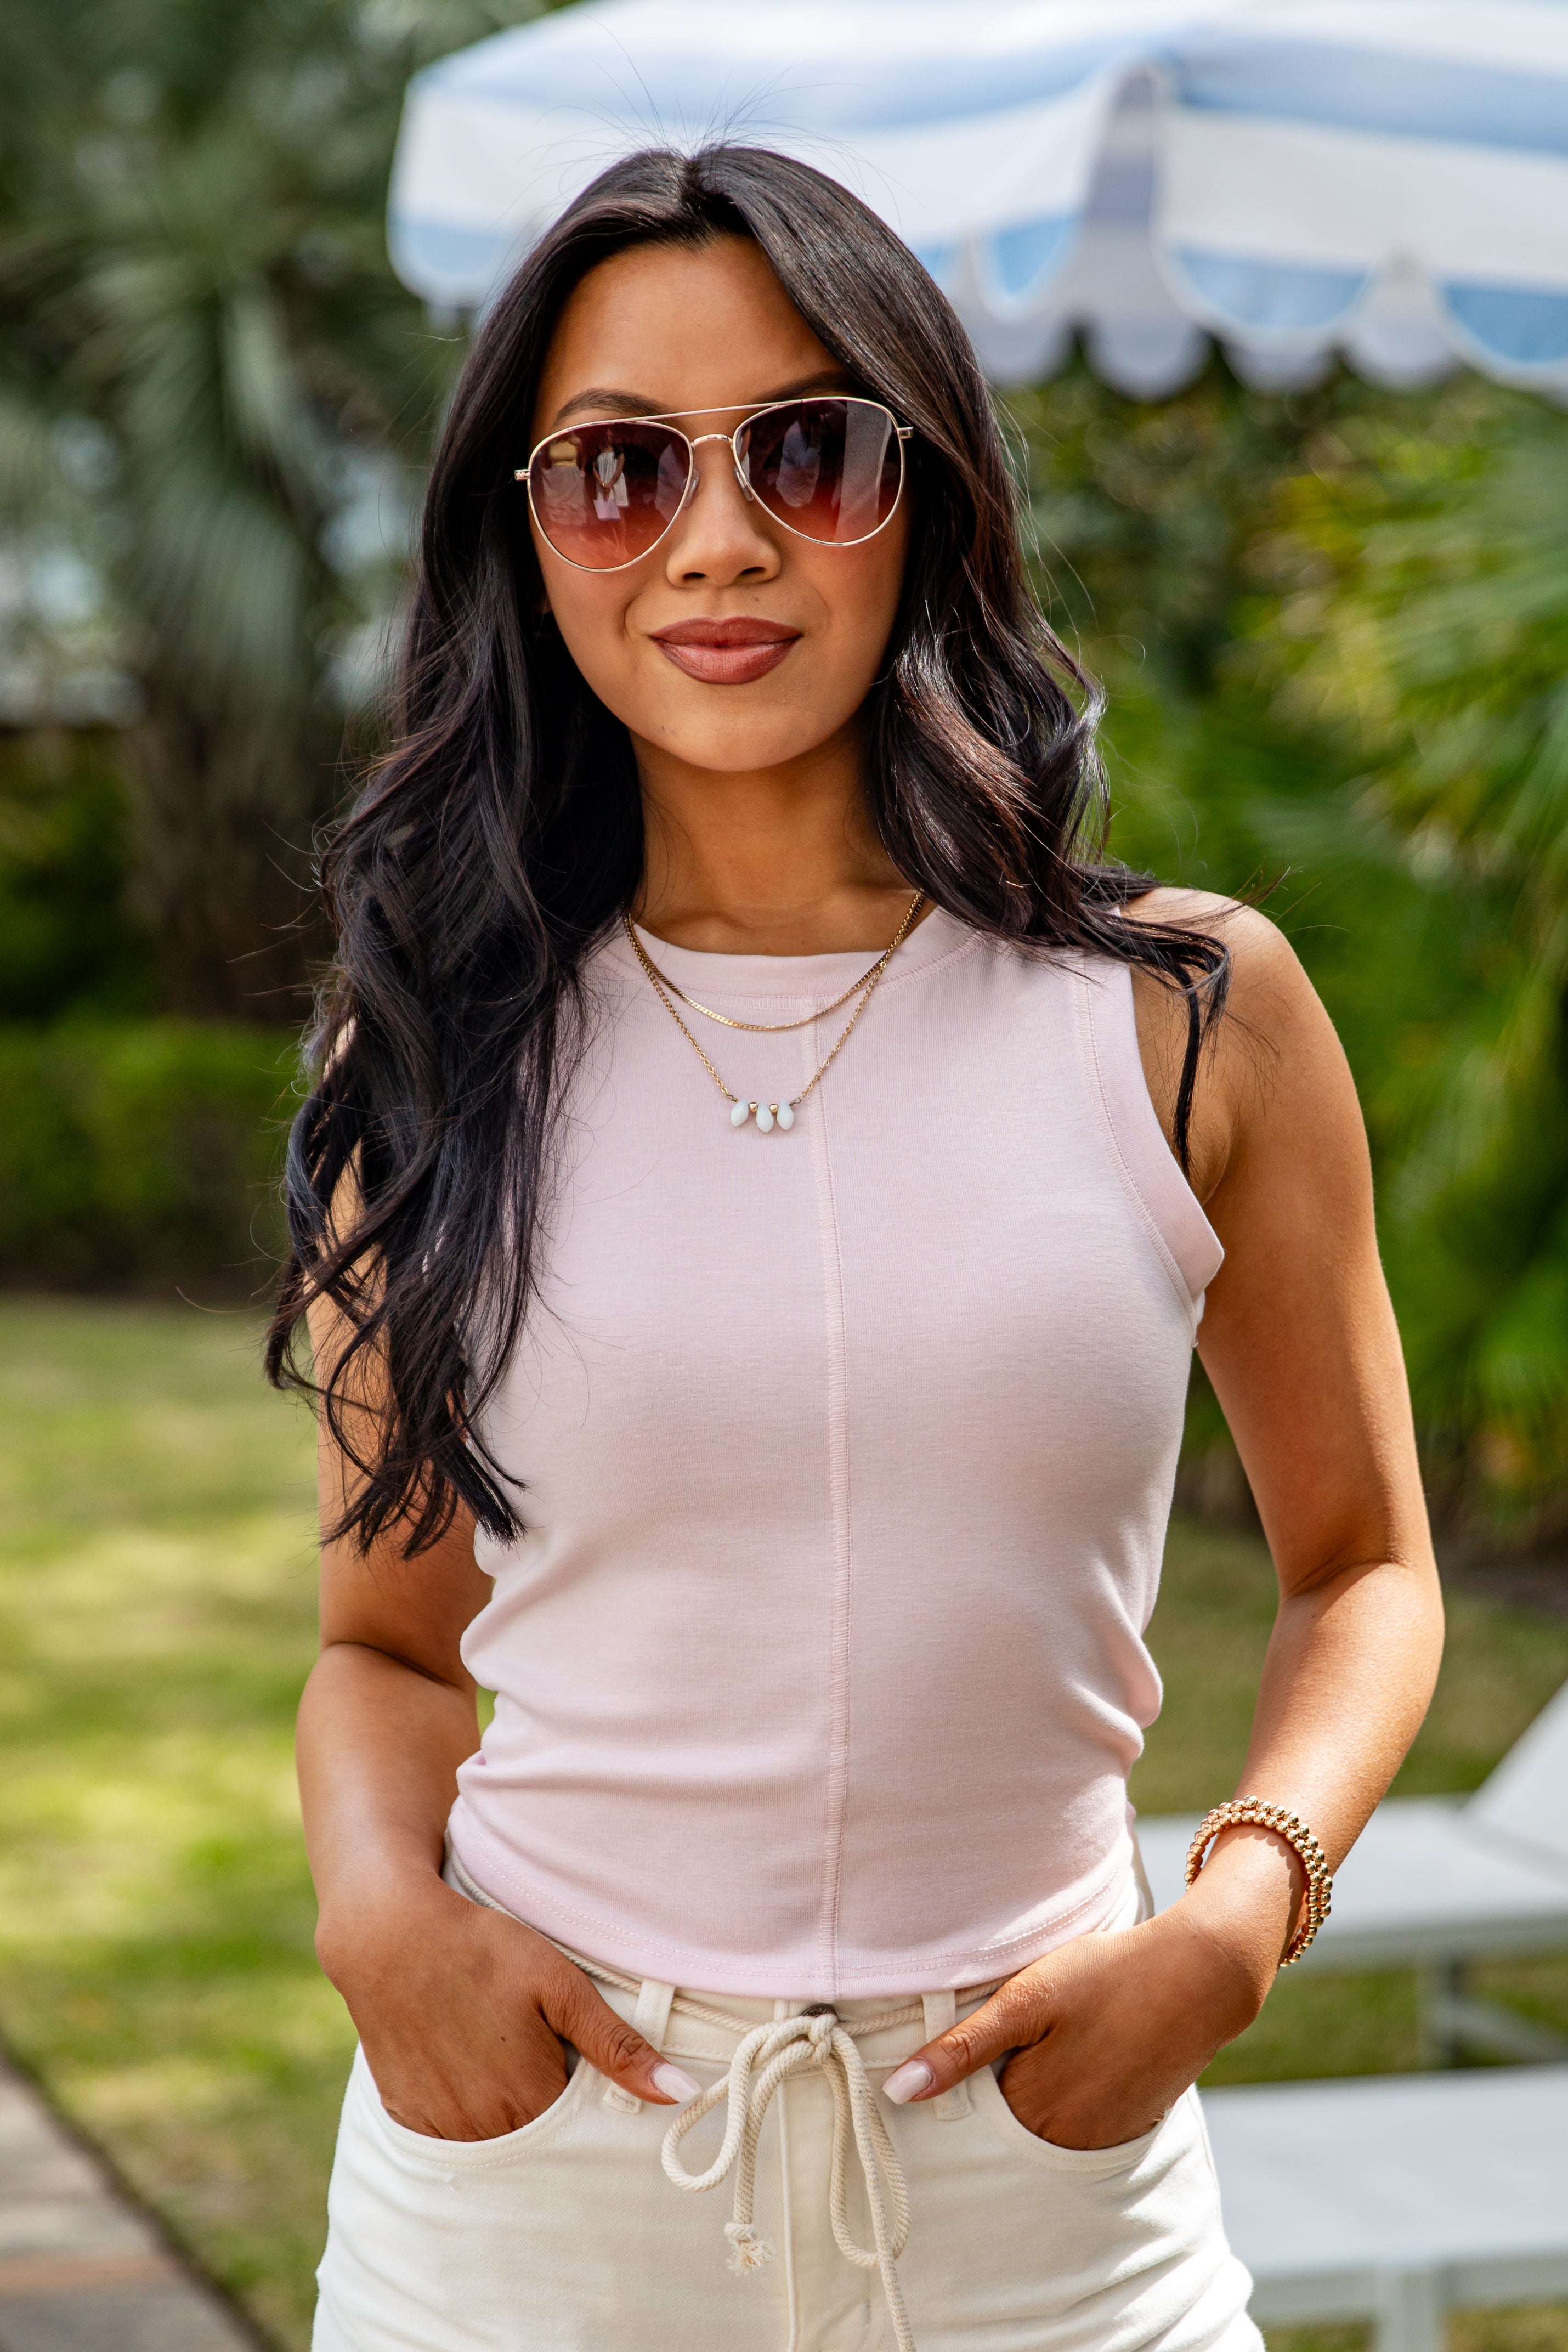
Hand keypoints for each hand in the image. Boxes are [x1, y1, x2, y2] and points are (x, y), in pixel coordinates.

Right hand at [316, 1871, 698, 2140]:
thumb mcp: (560, 1985)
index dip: (587, 2101)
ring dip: (506, 2114)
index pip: (580, 2133)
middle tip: (540, 2054)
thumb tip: (681, 2093)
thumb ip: (618, 2046)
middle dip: (548, 2109)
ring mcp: (440, 2126)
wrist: (389, 1936)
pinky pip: (448, 2135)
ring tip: (502, 2055)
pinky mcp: (406, 2116)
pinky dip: (464, 2112)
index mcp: (530, 2099)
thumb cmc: (482, 1950)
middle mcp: (484, 2128)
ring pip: (493, 2141)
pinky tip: (464, 2065)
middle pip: (537, 2140)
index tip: (580, 2066)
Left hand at [882, 1838, 1297, 2149]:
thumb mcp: (1026, 2000)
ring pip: (1043, 2123)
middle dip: (997, 2087)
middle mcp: (1066, 2141)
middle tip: (1021, 2033)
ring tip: (1055, 2039)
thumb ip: (961, 2049)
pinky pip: (1081, 2122)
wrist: (1200, 1975)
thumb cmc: (1106, 1976)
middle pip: (1005, 2123)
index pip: (967, 2114)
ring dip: (1035, 2091)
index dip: (958, 2078)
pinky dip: (1073, 2095)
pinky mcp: (1131, 2125)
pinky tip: (1083, 2054)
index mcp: (1031, 2112)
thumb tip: (895, 2092)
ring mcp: (1103, 2137)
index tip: (963, 2046)